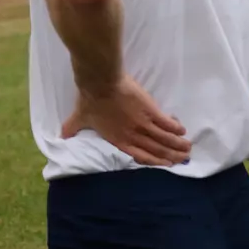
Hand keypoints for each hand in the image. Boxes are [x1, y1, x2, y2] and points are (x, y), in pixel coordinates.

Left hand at [60, 75, 190, 166]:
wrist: (100, 83)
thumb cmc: (89, 100)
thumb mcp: (79, 118)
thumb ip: (72, 129)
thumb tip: (60, 137)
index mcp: (119, 140)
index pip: (141, 156)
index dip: (155, 162)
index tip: (167, 165)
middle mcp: (133, 135)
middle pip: (157, 149)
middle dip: (172, 156)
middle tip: (184, 159)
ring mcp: (143, 124)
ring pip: (164, 138)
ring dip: (177, 144)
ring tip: (188, 147)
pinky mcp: (150, 110)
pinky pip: (166, 122)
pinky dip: (175, 127)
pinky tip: (182, 130)